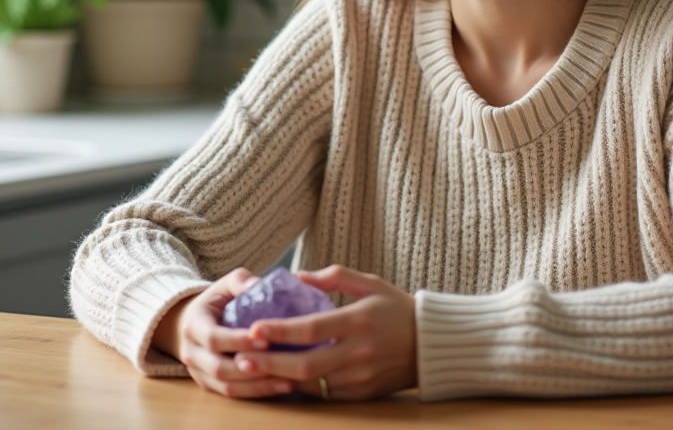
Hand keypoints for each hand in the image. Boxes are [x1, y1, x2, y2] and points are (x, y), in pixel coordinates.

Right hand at [152, 268, 293, 398]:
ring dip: (257, 386)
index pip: (213, 338)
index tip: (265, 340)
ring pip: (227, 387)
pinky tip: (282, 386)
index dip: (238, 341)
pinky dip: (257, 393)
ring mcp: (199, 373)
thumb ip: (240, 280)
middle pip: (218, 368)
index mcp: (193, 325)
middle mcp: (191, 353)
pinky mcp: (210, 386)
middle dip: (250, 367)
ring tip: (287, 380)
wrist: (196, 323)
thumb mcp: (225, 285)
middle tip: (281, 363)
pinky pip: (233, 394)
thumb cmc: (217, 301)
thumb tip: (258, 283)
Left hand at [233, 265, 416, 400]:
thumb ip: (334, 277)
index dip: (280, 331)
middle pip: (306, 364)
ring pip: (312, 384)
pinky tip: (280, 380)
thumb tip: (298, 276)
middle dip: (270, 363)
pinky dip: (300, 388)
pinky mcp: (362, 395)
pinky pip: (324, 395)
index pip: (311, 328)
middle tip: (241, 358)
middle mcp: (358, 352)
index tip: (253, 329)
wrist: (431, 345)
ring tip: (252, 370)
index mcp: (358, 320)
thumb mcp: (371, 283)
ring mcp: (360, 377)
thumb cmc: (397, 308)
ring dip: (280, 378)